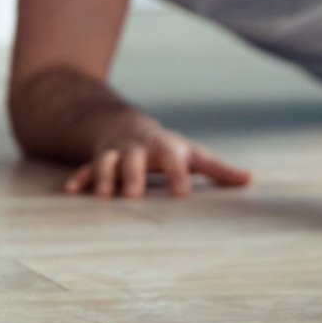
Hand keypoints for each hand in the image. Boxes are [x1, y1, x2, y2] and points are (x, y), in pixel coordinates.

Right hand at [64, 112, 250, 198]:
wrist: (128, 127)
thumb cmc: (169, 149)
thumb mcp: (194, 156)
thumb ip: (219, 171)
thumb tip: (250, 181)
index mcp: (166, 148)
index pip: (175, 160)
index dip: (178, 175)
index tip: (182, 195)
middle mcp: (139, 149)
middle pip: (136, 159)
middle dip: (135, 175)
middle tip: (135, 195)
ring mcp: (116, 153)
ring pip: (107, 162)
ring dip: (104, 177)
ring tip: (104, 196)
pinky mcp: (96, 160)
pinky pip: (85, 168)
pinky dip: (79, 178)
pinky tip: (71, 191)